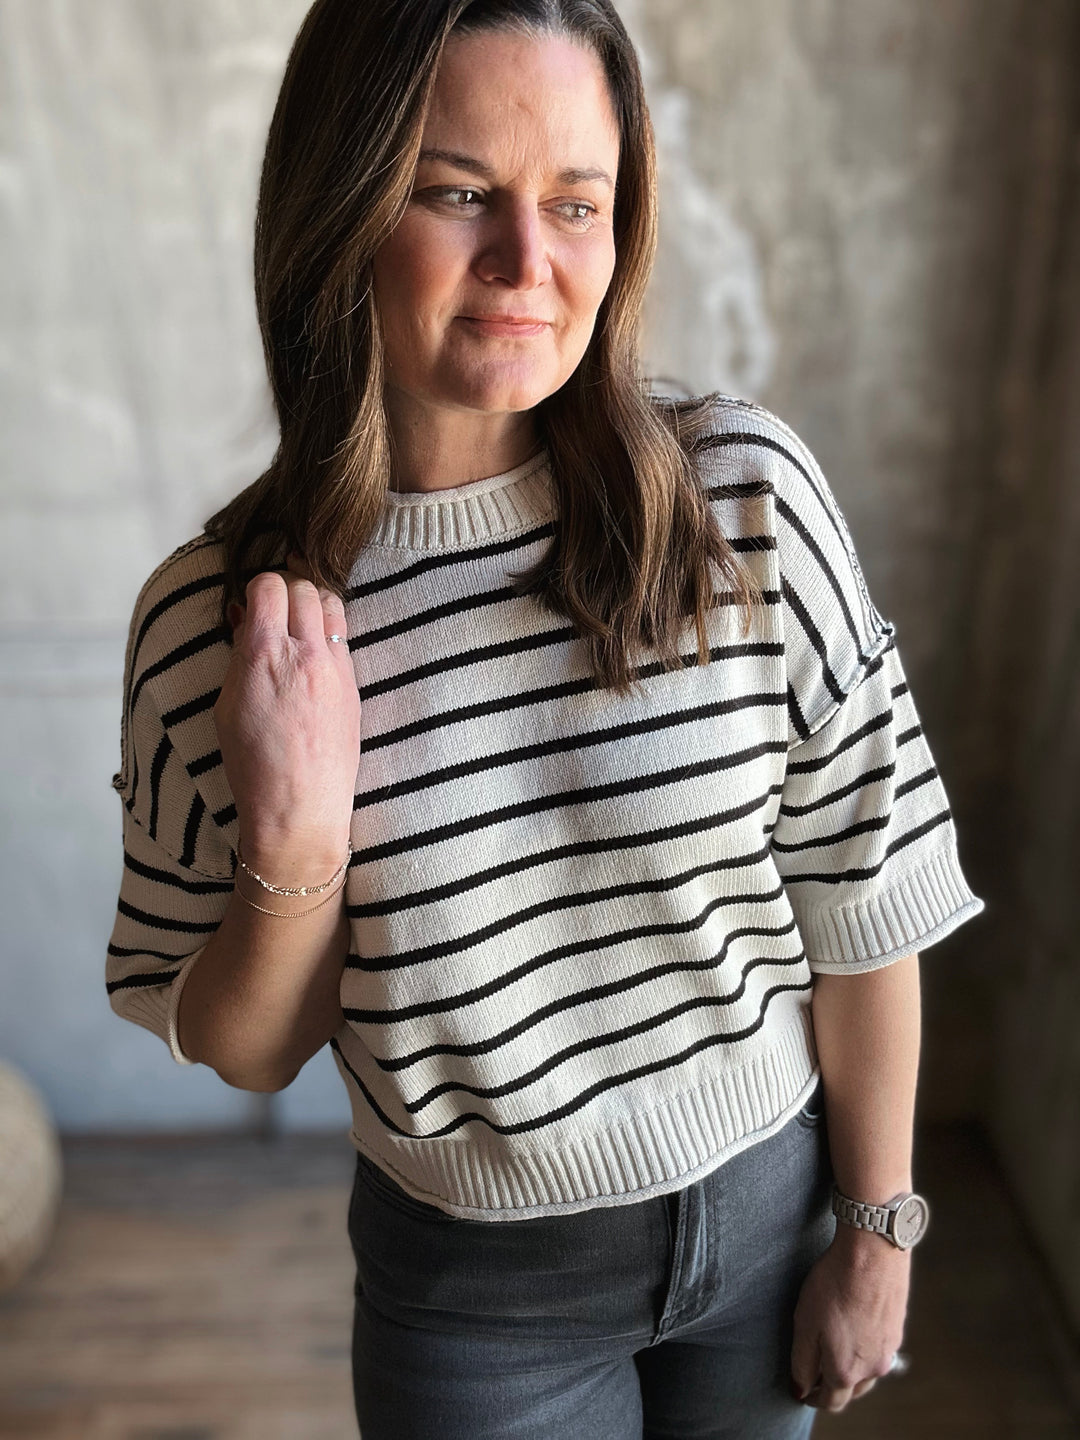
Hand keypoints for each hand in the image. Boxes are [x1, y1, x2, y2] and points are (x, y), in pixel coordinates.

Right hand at [213, 553, 361, 879]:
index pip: (269, 585)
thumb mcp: (227, 706)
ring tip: (298, 626)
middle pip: (304, 587)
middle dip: (286, 592)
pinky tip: (314, 654)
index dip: (258, 589)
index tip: (252, 603)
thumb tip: (246, 619)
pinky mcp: (354, 685)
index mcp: (263, 655)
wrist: (300, 809)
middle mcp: (304, 654)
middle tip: (274, 613)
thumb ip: (239, 655)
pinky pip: (344, 637)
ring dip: (314, 605)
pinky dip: (329, 633)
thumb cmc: (253, 765)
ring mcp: (335, 669)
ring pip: (332, 604)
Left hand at [789, 1224, 910, 1412]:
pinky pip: (879, 1351)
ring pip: (868, 1373)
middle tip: (816, 1376)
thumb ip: (802, 1363)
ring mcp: (888, 1350)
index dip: (813, 1398)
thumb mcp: (805, 1325)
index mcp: (846, 1371)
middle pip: (851, 1391)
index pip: (830, 1401)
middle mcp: (872, 1368)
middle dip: (833, 1388)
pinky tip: (856, 1333)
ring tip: (835, 1356)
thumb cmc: (834, 1285)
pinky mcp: (897, 1329)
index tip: (803, 1391)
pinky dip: (865, 1351)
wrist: (872, 1254)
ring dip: (852, 1372)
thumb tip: (800, 1390)